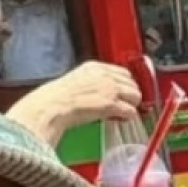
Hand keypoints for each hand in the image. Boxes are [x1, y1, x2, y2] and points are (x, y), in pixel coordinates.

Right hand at [5, 62, 143, 146]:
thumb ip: (92, 83)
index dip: (126, 85)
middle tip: (126, 105)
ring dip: (131, 106)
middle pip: (133, 83)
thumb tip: (102, 93)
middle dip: (131, 96)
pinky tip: (120, 120)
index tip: (124, 93)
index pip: (123, 72)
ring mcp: (110, 89)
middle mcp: (105, 75)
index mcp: (95, 67)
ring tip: (122, 114)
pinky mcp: (111, 104)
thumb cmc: (57, 98)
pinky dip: (128, 117)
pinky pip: (131, 111)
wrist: (51, 107)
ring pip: (136, 96)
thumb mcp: (76, 81)